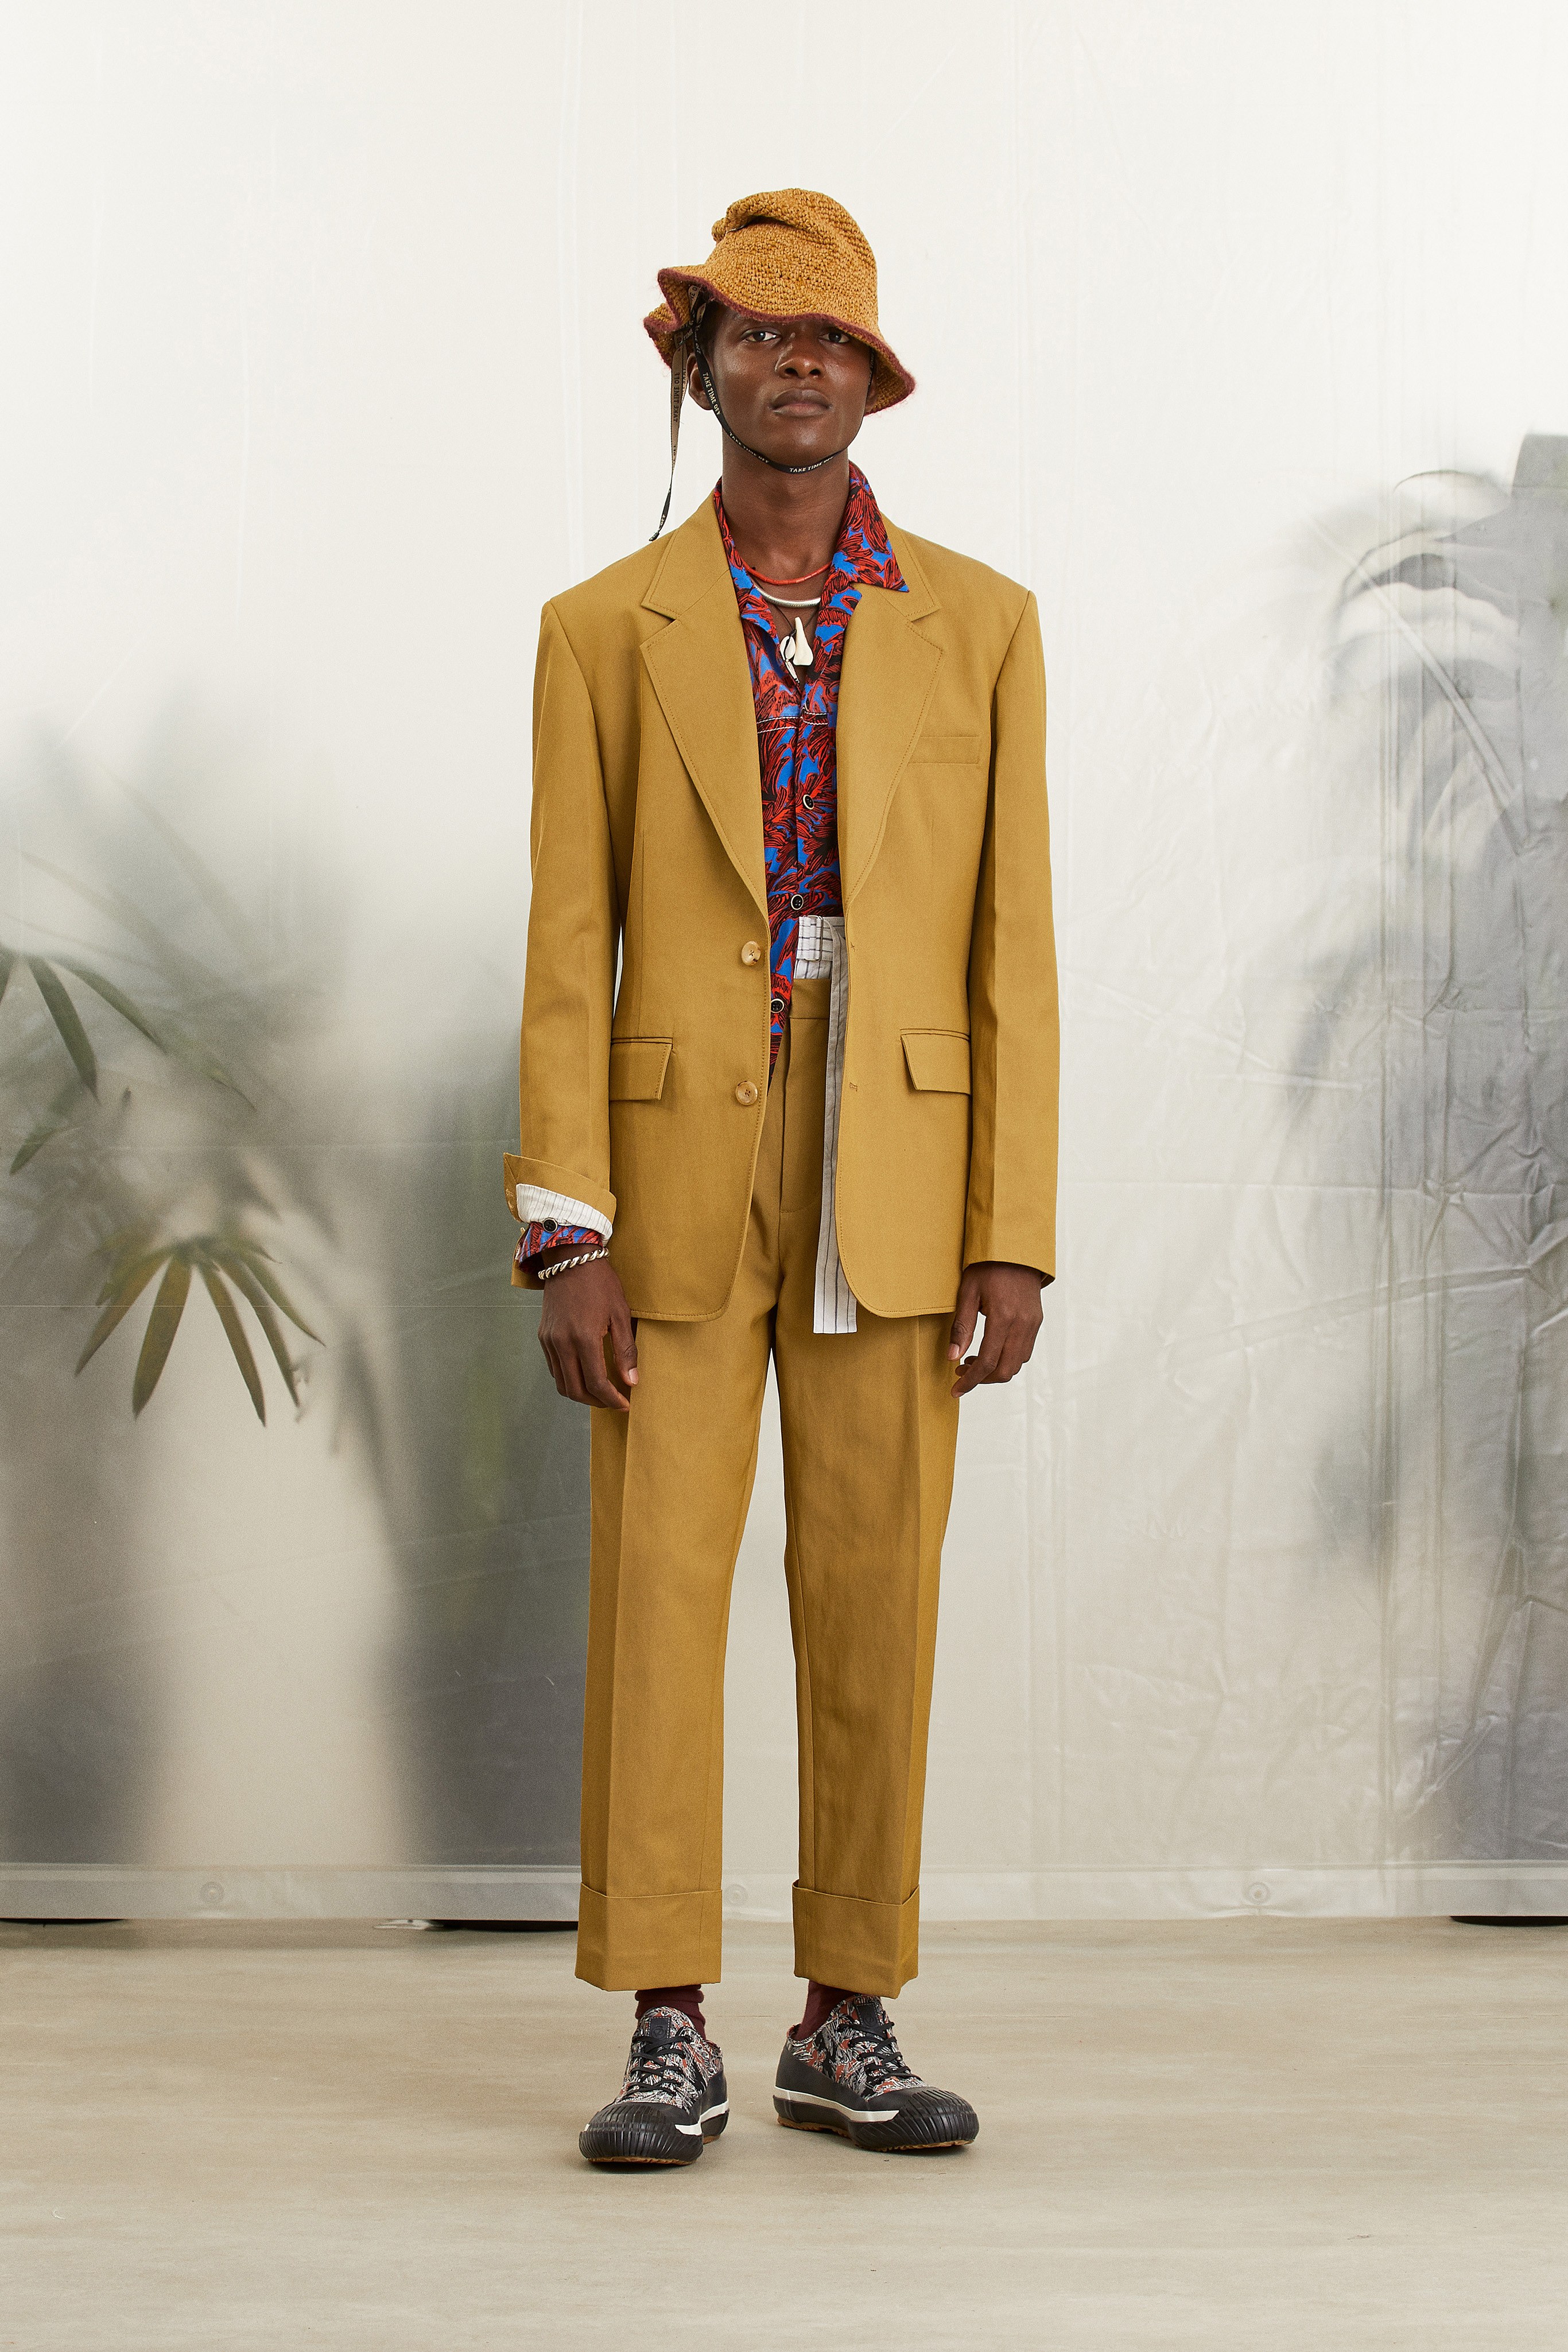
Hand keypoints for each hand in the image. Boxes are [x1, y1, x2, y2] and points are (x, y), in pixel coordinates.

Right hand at [537, 1252, 637, 1410]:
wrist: (571, 1259)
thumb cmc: (601, 1284)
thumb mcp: (621, 1314)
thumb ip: (626, 1351)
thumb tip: (632, 1381)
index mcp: (584, 1338)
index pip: (596, 1383)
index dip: (612, 1399)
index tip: (625, 1404)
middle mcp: (562, 1343)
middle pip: (575, 1390)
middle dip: (596, 1401)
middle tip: (614, 1401)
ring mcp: (549, 1341)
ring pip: (562, 1383)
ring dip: (581, 1393)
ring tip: (601, 1391)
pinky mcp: (543, 1336)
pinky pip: (554, 1368)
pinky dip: (569, 1379)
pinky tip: (585, 1374)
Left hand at [948, 1262, 1046, 1398]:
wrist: (1016, 1248)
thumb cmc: (987, 1267)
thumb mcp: (967, 1292)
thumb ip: (961, 1327)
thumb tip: (952, 1357)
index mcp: (1003, 1317)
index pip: (986, 1362)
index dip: (970, 1381)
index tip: (955, 1390)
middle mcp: (1022, 1324)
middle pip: (1005, 1370)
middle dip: (982, 1380)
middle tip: (960, 1374)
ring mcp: (1032, 1324)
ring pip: (1017, 1364)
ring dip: (994, 1370)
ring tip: (972, 1361)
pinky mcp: (1036, 1321)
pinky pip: (1025, 1351)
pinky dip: (1007, 1359)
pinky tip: (990, 1350)